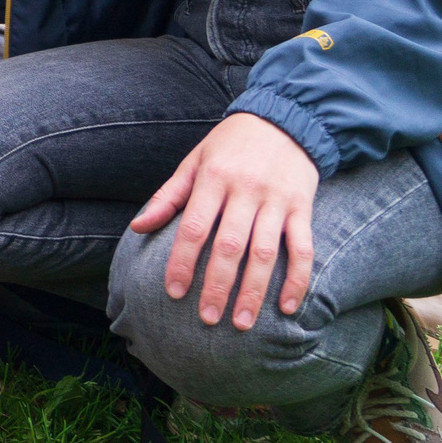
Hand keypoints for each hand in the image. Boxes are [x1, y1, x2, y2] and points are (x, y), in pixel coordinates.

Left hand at [128, 112, 319, 329]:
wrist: (286, 119)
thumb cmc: (230, 145)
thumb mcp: (194, 161)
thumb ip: (168, 196)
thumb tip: (138, 226)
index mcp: (212, 179)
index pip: (193, 227)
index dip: (183, 262)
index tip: (174, 292)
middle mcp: (245, 191)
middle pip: (229, 246)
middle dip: (217, 286)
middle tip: (207, 318)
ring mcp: (276, 201)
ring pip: (265, 253)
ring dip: (254, 291)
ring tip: (242, 323)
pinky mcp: (302, 208)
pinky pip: (303, 249)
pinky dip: (298, 280)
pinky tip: (288, 308)